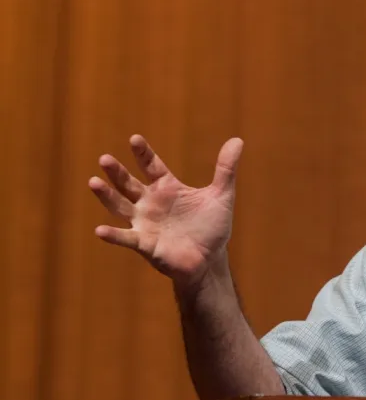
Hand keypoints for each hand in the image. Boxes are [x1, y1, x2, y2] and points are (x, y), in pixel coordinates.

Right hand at [89, 135, 243, 286]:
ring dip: (106, 196)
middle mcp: (150, 203)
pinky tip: (100, 230)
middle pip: (129, 184)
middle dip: (117, 172)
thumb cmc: (212, 227)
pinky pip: (126, 238)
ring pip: (120, 207)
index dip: (143, 153)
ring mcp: (144, 223)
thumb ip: (226, 169)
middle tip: (104, 158)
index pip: (152, 166)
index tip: (135, 139)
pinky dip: (114, 235)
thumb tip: (238, 140)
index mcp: (167, 188)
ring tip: (93, 182)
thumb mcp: (221, 195)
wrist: (209, 260)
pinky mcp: (144, 244)